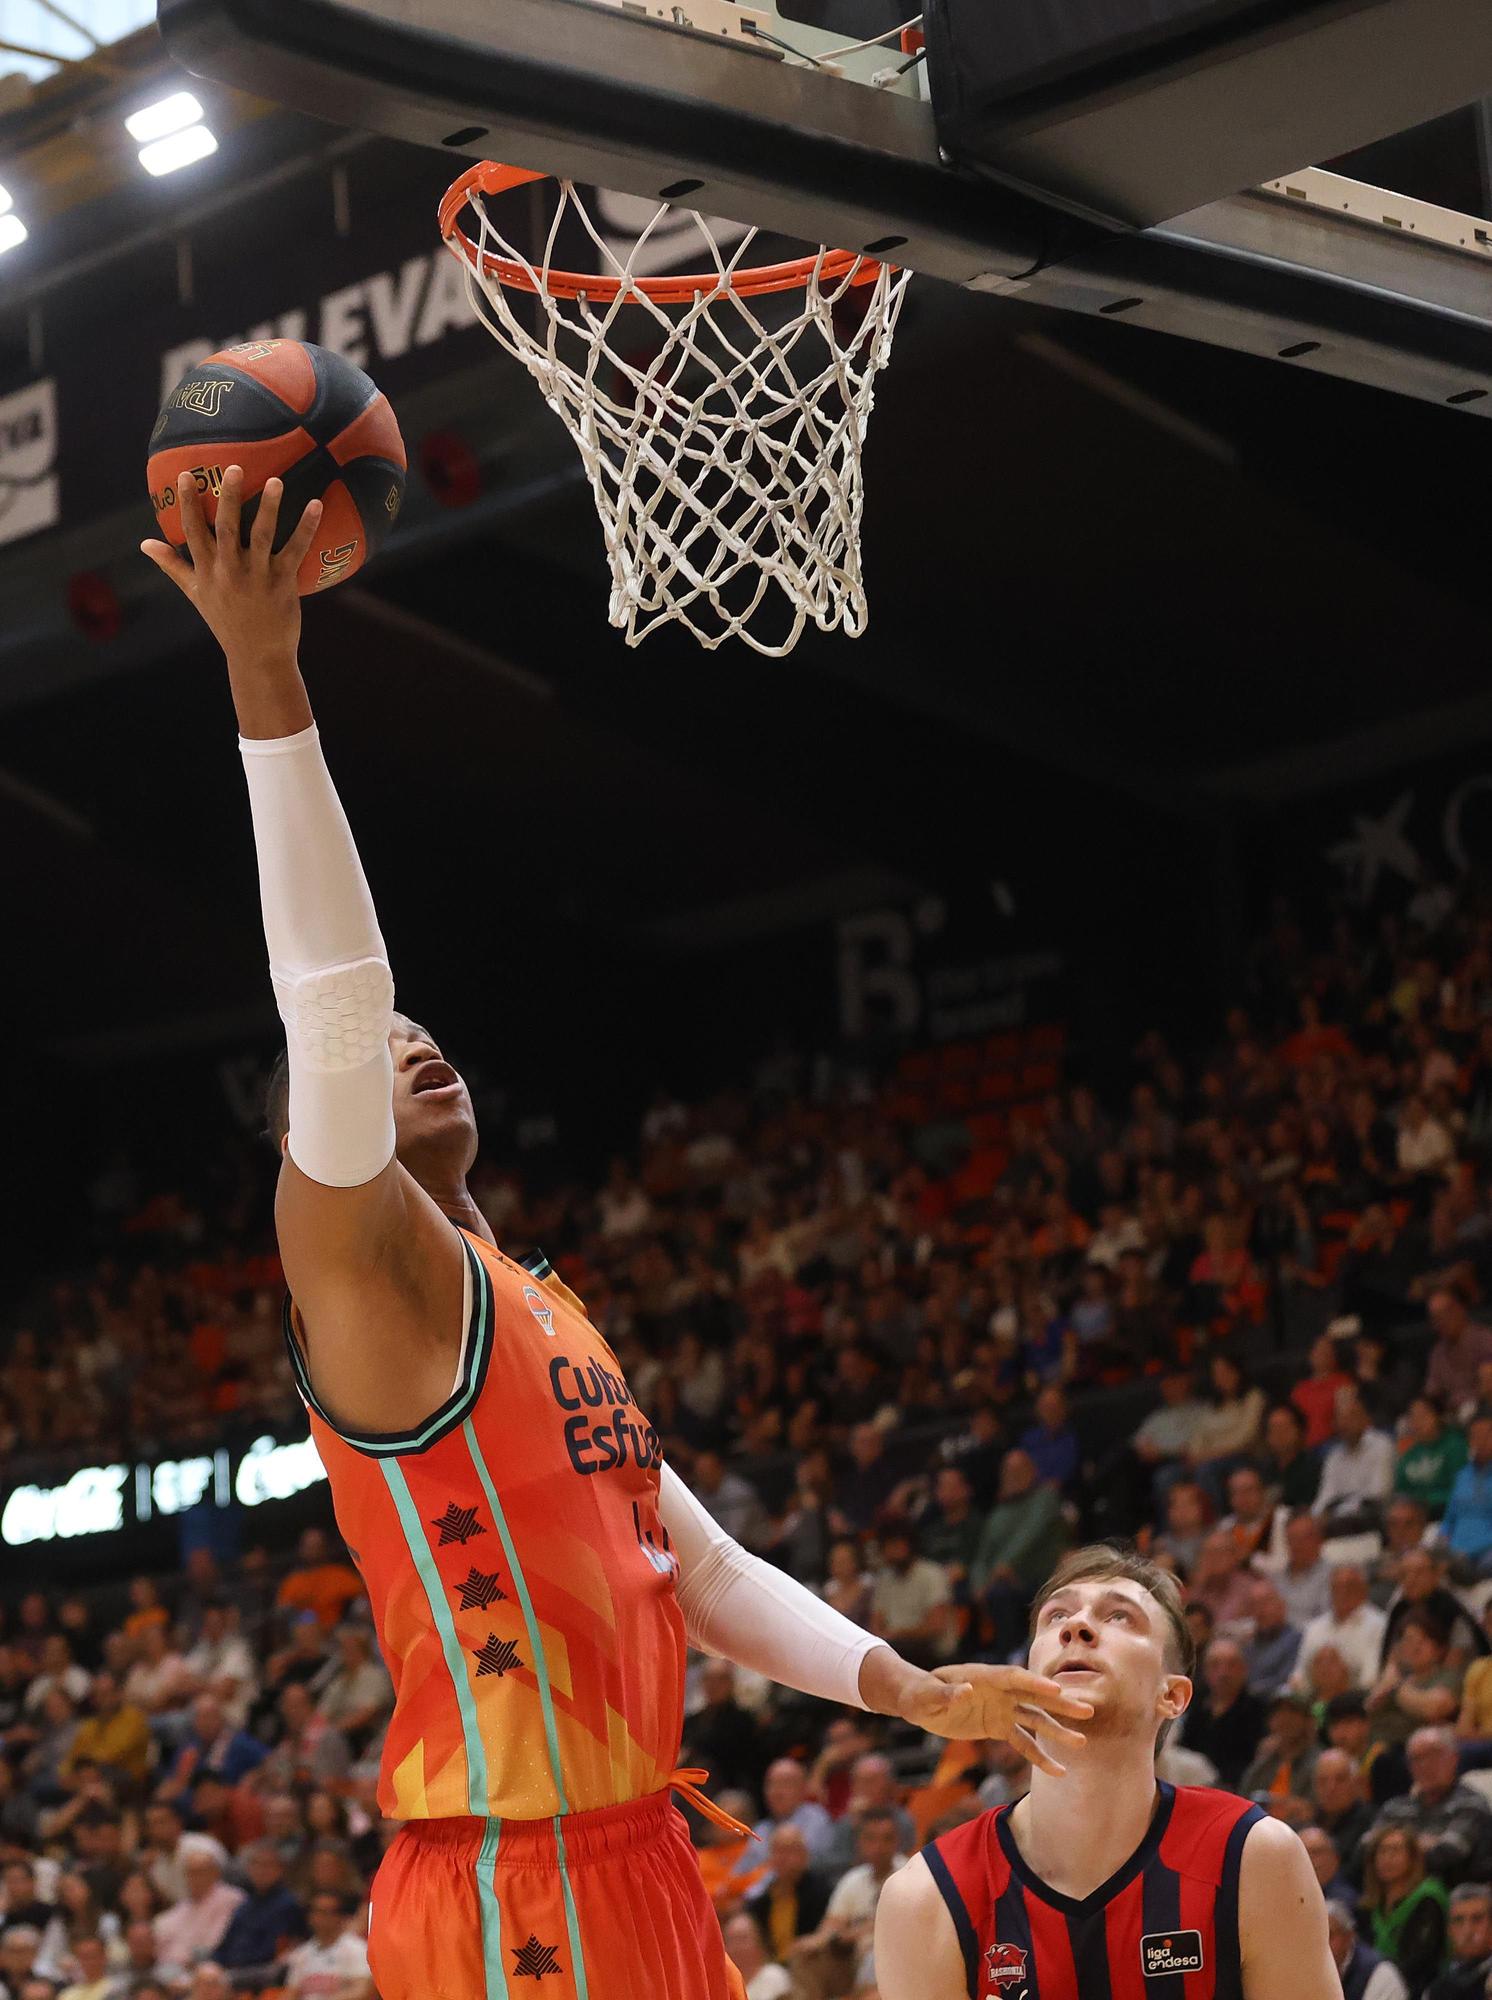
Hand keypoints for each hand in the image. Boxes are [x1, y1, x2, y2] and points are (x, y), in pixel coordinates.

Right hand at [141, 463, 323, 665]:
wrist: (257, 656)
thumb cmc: (225, 622)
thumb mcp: (195, 593)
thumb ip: (172, 566)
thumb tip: (145, 544)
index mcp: (206, 570)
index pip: (192, 531)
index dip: (188, 502)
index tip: (187, 475)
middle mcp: (228, 571)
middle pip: (225, 528)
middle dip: (228, 497)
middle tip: (233, 468)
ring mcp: (256, 576)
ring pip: (261, 535)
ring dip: (269, 507)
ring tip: (276, 480)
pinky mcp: (282, 583)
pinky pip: (295, 550)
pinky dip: (306, 527)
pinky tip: (315, 505)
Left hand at [910, 1664, 1092, 1770]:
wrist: (920, 1702)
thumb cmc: (921, 1693)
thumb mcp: (928, 1695)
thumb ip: (946, 1694)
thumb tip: (966, 1691)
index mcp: (983, 1677)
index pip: (1013, 1677)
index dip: (1034, 1682)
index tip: (1056, 1689)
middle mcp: (999, 1691)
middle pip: (1034, 1695)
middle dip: (1060, 1704)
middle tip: (1087, 1711)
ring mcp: (1002, 1708)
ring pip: (1035, 1719)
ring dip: (1057, 1731)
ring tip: (1081, 1743)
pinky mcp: (1000, 1726)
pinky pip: (1023, 1742)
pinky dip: (1039, 1755)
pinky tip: (1057, 1771)